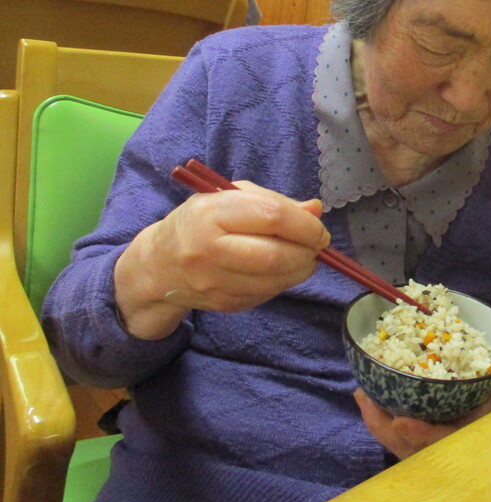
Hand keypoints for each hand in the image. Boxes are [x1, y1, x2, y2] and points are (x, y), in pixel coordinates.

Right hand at [114, 181, 330, 339]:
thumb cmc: (202, 222)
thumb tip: (315, 210)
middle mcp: (209, 249)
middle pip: (275, 254)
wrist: (160, 264)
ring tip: (305, 257)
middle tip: (318, 245)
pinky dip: (283, 282)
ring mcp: (215, 281)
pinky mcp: (223, 304)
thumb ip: (274, 202)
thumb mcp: (231, 197)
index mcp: (212, 213)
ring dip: (301, 269)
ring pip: (275, 280)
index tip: (319, 228)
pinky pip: (266, 294)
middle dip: (307, 251)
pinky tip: (282, 270)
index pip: (271, 217)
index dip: (305, 225)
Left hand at [354, 303, 490, 458]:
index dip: (423, 435)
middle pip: (411, 444)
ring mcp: (428, 440)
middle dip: (388, 426)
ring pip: (396, 439)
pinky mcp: (414, 435)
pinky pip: (391, 432)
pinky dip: (377, 415)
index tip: (404, 422)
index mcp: (471, 431)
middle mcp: (447, 441)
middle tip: (369, 400)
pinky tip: (365, 392)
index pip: (445, 440)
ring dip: (378, 419)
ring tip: (363, 393)